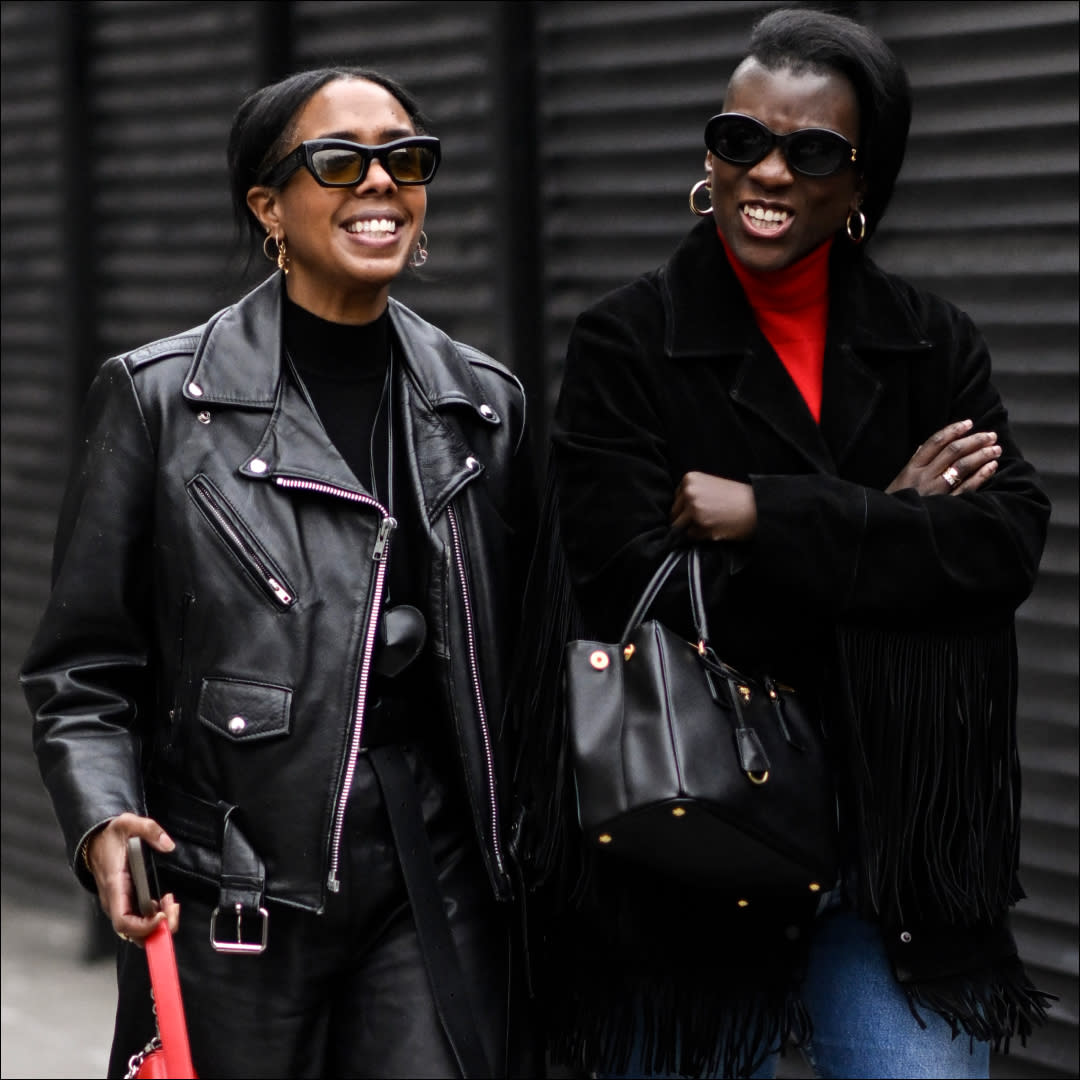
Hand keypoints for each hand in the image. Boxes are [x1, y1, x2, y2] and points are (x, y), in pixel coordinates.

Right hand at [84, 812, 179, 944]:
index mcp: (115, 886)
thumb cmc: (109, 836)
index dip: (143, 926)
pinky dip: (155, 917)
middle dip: (157, 929)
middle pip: (133, 932)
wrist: (94, 840)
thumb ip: (149, 829)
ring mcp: (119, 903)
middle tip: (173, 911)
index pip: (123, 921)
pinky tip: (165, 903)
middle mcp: (115, 900)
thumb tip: (167, 844)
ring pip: (137, 928)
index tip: (161, 916)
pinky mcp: (125, 902)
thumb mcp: (128, 823)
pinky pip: (139, 919)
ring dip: (158, 923)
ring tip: (171, 904)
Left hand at [671, 472, 756, 540]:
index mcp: (689, 479)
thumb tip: (675, 511)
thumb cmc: (736, 497)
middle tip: (706, 518)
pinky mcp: (700, 526)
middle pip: (674, 514)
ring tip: (711, 523)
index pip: (676, 499)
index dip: (686, 508)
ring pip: (680, 526)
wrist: (756, 507)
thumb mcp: (710, 485)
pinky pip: (691, 536)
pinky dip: (700, 536)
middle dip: (686, 520)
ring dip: (692, 528)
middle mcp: (689, 492)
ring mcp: (693, 509)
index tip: (702, 508)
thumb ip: (692, 493)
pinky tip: (715, 528)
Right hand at [885, 419, 1000, 495]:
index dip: (953, 430)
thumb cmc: (897, 503)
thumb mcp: (899, 481)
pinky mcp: (946, 505)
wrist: (895, 526)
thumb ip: (913, 463)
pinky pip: (967, 488)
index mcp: (912, 469)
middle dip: (974, 441)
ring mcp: (936, 491)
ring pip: (961, 466)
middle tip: (991, 436)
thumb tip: (924, 446)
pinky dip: (981, 475)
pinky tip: (991, 466)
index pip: (934, 443)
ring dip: (981, 455)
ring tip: (995, 449)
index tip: (968, 423)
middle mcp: (924, 477)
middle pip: (952, 452)